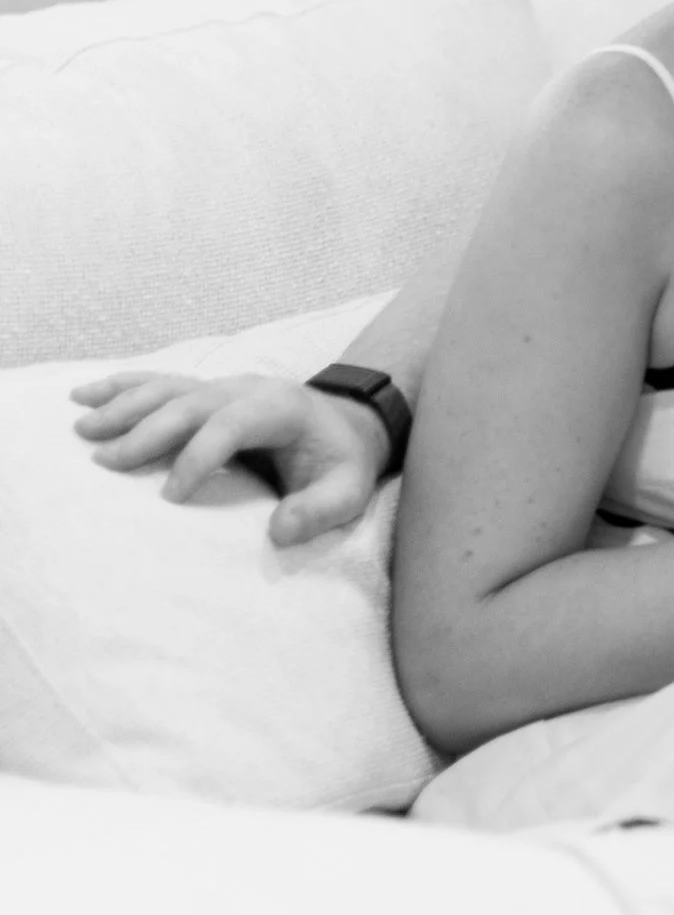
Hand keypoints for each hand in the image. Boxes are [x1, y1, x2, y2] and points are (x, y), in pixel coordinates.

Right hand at [69, 370, 389, 547]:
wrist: (347, 424)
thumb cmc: (342, 461)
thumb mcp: (350, 490)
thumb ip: (321, 510)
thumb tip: (280, 531)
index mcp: (280, 407)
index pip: (231, 424)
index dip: (199, 457)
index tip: (171, 496)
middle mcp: (245, 388)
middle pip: (188, 403)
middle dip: (146, 432)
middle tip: (106, 462)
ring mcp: (222, 385)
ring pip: (166, 388)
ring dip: (123, 407)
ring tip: (83, 431)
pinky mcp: (206, 392)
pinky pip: (159, 383)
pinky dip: (121, 387)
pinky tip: (85, 395)